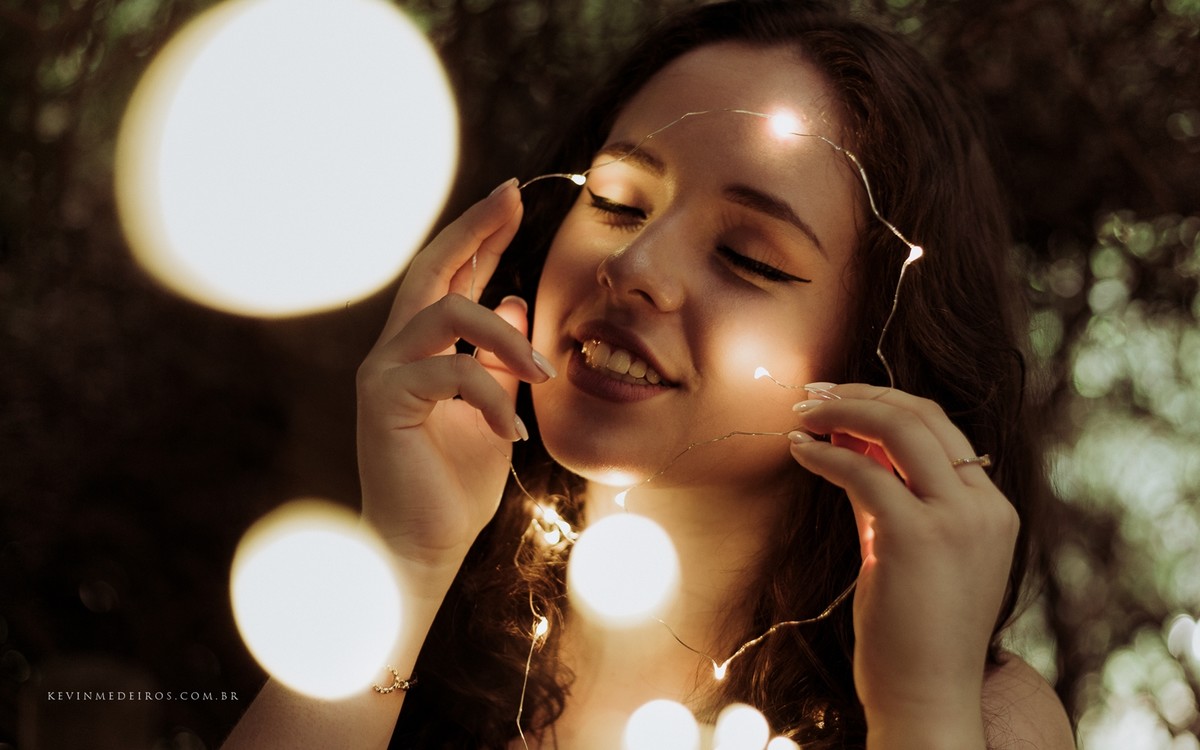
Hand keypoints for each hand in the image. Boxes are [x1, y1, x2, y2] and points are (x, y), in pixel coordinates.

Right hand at [356, 180, 552, 595]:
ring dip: (508, 338)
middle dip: (476, 229)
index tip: (512, 198)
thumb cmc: (455, 488)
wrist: (421, 548)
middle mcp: (394, 351)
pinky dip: (493, 396)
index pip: (450, 279)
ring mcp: (383, 372)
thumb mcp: (493, 412)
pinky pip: (452, 372)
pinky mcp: (384, 399)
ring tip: (545, 372)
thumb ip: (501, 362)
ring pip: (449, 315)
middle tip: (513, 196)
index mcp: (420, 351)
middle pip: (433, 269)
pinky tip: (512, 431)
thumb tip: (516, 304)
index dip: (480, 236)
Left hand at [788, 383, 1017, 746]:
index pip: (942, 429)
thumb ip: (891, 498)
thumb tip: (849, 448)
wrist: (927, 699)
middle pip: (923, 416)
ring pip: (898, 428)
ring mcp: (956, 520)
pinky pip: (862, 471)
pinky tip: (798, 451)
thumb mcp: (910, 551)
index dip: (886, 404)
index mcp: (993, 509)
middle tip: (812, 394)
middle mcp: (984, 507)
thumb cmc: (915, 635)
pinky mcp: (916, 537)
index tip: (840, 400)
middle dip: (862, 395)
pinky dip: (824, 454)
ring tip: (800, 415)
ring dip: (841, 412)